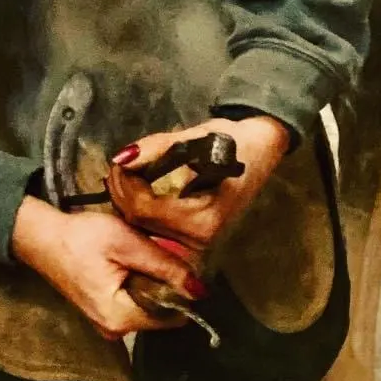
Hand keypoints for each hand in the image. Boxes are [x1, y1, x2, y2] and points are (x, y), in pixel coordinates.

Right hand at [11, 195, 202, 339]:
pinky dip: (139, 285)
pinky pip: (135, 303)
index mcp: (121, 319)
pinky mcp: (104, 314)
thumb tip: (200, 289)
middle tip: (154, 252)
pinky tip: (129, 263)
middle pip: (162, 313)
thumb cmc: (81, 238)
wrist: (41, 237)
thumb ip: (164, 266)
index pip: (173, 316)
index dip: (182, 289)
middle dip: (165, 284)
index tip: (177, 263)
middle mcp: (116, 331)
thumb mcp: (126, 243)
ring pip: (150, 307)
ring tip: (140, 255)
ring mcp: (108, 324)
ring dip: (152, 282)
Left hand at [104, 115, 291, 257]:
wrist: (262, 148)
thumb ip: (157, 150)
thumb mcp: (195, 139)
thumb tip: (121, 158)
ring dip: (129, 198)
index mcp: (203, 219)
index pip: (144, 209)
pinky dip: (141, 204)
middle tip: (119, 163)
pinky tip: (137, 185)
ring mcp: (197, 241)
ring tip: (125, 171)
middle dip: (123, 191)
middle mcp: (199, 238)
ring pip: (144, 225)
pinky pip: (155, 225)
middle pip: (140, 221)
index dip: (125, 185)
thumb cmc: (235, 141)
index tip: (119, 161)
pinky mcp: (193, 235)